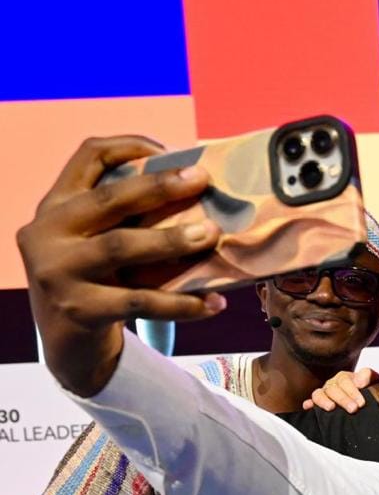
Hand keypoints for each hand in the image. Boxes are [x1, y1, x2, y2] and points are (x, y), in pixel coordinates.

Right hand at [18, 136, 224, 395]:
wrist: (70, 348)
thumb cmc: (98, 285)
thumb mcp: (99, 244)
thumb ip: (127, 220)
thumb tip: (200, 196)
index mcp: (56, 207)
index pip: (87, 157)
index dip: (130, 146)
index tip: (173, 153)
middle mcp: (48, 233)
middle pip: (108, 199)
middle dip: (158, 187)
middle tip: (202, 180)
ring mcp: (58, 272)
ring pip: (120, 246)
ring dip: (170, 239)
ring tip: (212, 235)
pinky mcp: (79, 310)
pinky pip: (140, 302)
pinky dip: (182, 304)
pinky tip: (214, 304)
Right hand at [303, 367, 378, 412]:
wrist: (363, 401)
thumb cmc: (368, 390)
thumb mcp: (373, 381)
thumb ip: (369, 376)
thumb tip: (361, 381)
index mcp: (344, 378)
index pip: (345, 381)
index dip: (353, 391)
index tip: (361, 403)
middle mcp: (332, 384)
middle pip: (333, 389)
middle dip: (343, 399)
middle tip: (353, 409)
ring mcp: (324, 393)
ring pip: (319, 394)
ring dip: (324, 401)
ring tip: (331, 407)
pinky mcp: (317, 403)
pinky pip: (311, 402)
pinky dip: (309, 404)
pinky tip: (308, 407)